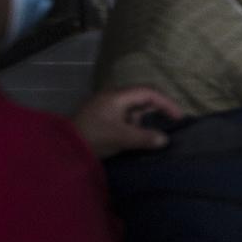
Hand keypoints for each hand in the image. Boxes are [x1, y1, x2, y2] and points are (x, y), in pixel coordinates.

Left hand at [70, 85, 186, 157]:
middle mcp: (112, 97)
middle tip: (169, 126)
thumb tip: (164, 139)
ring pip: (133, 110)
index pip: (149, 92)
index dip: (166, 103)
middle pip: (142, 99)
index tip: (179, 117)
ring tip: (150, 138)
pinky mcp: (101, 118)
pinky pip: (124, 118)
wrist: (62, 148)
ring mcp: (105, 107)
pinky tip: (135, 139)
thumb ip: (145, 137)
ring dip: (143, 122)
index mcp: (117, 96)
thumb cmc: (93, 137)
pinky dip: (134, 127)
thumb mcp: (121, 138)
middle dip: (156, 112)